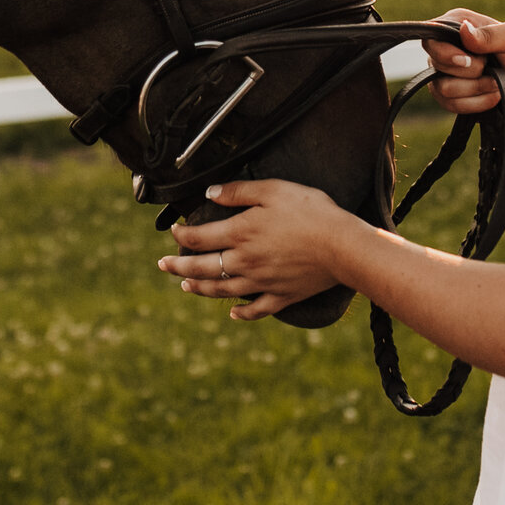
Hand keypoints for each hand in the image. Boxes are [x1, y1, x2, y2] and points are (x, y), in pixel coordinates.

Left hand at [155, 178, 369, 320]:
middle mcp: (245, 261)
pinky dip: (242, 313)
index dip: (182, 234)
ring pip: (223, 290)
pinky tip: (233, 314)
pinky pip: (257, 309)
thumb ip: (238, 192)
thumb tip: (210, 193)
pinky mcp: (282, 295)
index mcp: (241, 233)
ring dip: (201, 288)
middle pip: (202, 267)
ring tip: (186, 286)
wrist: (343, 246)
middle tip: (162, 265)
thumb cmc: (311, 212)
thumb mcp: (273, 190)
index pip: (199, 237)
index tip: (174, 230)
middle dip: (178, 265)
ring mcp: (262, 282)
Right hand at [425, 9, 504, 134]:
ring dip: (476, 89)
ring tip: (495, 84)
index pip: (432, 38)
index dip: (445, 52)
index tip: (467, 60)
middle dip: (469, 72)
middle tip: (490, 68)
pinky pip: (451, 105)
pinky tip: (491, 96)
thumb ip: (488, 34)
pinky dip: (476, 103)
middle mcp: (445, 48)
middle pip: (436, 64)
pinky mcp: (447, 97)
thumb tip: (464, 30)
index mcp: (456, 25)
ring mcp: (443, 74)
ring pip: (444, 88)